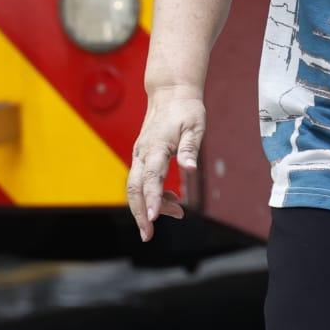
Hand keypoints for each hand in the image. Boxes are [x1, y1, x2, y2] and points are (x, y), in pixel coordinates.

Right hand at [127, 86, 205, 241]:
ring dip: (148, 206)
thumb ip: (190, 149)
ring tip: (176, 213)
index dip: (152, 199)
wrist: (170, 93)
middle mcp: (142, 152)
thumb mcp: (195, 127)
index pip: (151, 178)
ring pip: (135, 187)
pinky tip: (171, 200)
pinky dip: (152, 195)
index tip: (154, 219)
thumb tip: (190, 170)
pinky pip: (141, 181)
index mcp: (156, 147)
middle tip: (148, 235)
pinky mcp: (141, 157)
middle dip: (139, 213)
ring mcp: (139, 155)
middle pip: (134, 188)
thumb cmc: (186, 109)